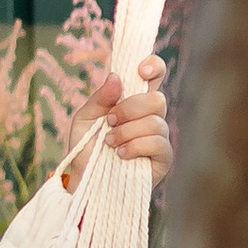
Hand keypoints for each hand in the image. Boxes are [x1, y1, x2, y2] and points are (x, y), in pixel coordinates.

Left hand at [64, 56, 172, 186]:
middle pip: (157, 99)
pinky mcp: (163, 158)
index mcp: (133, 101)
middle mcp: (151, 116)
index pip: (154, 75)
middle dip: (130, 108)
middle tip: (110, 121)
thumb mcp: (84, 119)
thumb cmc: (86, 148)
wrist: (85, 181)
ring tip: (109, 143)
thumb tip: (116, 77)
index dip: (154, 66)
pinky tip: (120, 154)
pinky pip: (158, 143)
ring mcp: (159, 137)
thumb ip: (99, 99)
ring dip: (126, 132)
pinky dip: (134, 146)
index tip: (141, 69)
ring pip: (155, 122)